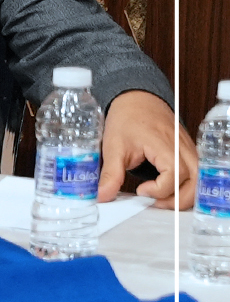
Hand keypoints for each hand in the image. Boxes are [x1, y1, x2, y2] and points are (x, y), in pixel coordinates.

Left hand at [99, 90, 196, 209]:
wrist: (136, 99)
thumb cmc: (126, 119)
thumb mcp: (113, 147)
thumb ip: (111, 174)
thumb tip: (103, 196)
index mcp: (164, 143)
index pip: (175, 174)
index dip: (159, 189)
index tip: (141, 190)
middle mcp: (181, 147)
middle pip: (194, 181)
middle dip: (177, 199)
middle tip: (154, 202)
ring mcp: (188, 149)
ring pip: (198, 180)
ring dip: (184, 195)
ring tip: (161, 198)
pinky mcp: (188, 152)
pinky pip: (196, 174)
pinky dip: (186, 186)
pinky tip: (167, 189)